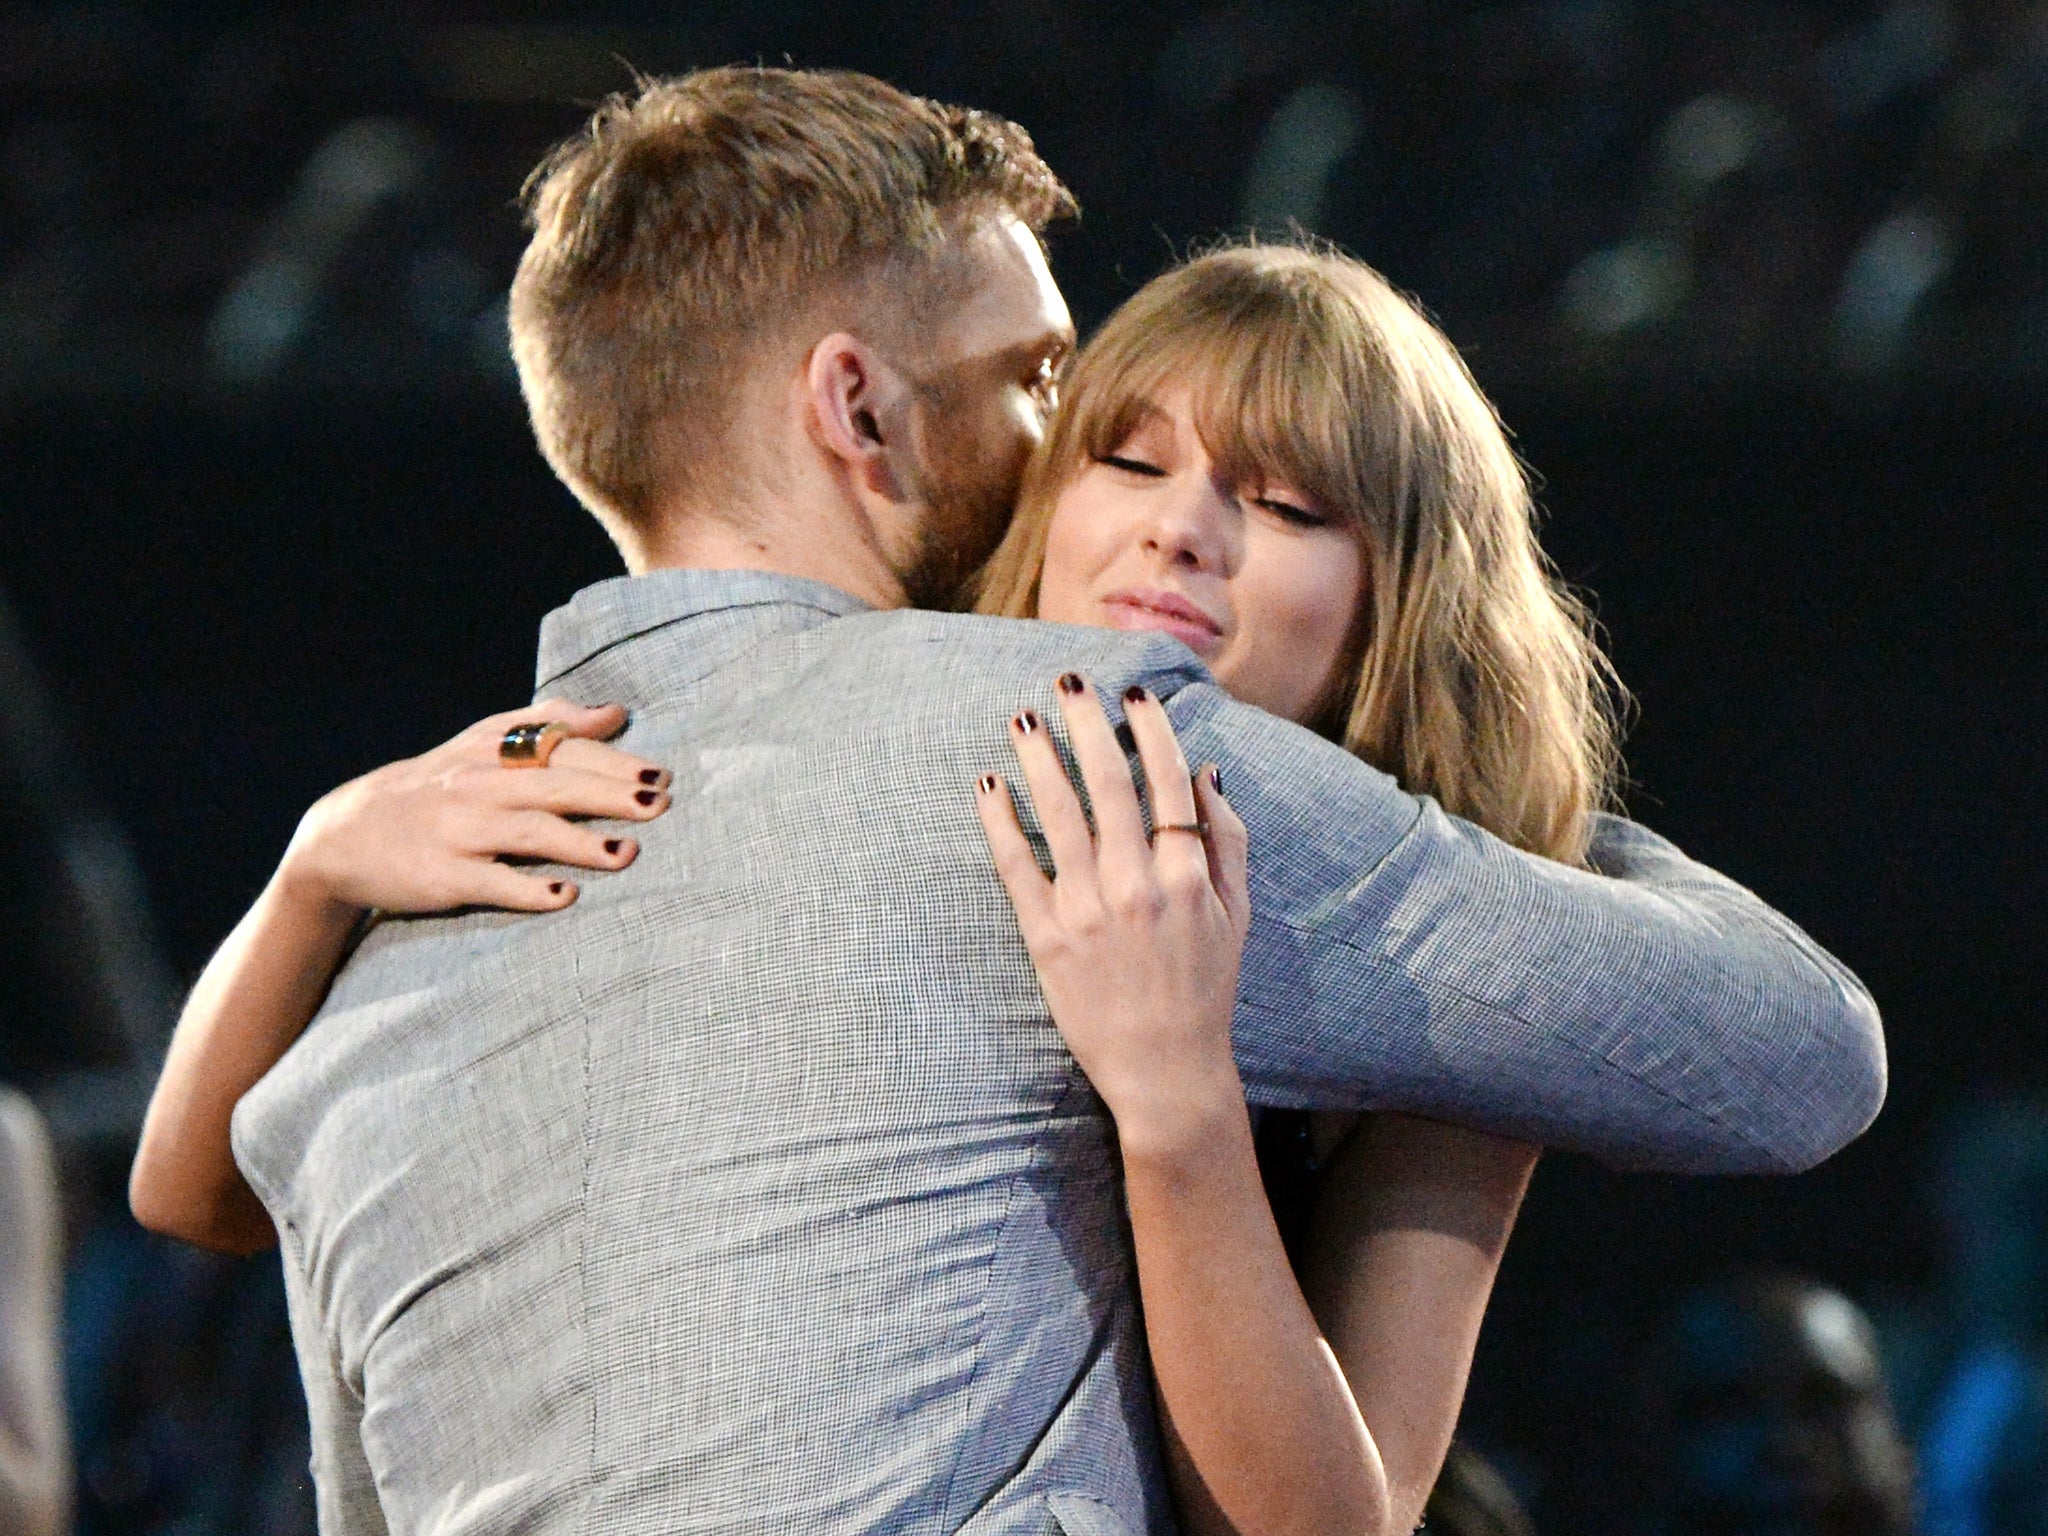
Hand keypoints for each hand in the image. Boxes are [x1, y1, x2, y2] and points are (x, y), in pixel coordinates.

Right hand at [277, 700, 671, 916]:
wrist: (344, 836)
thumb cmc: (434, 788)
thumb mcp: (480, 744)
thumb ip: (548, 724)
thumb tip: (615, 715)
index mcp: (492, 751)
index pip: (562, 749)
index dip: (613, 760)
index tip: (660, 773)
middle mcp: (478, 785)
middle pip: (555, 786)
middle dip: (611, 794)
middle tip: (660, 805)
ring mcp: (460, 831)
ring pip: (529, 832)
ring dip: (580, 843)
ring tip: (627, 854)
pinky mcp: (445, 876)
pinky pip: (493, 882)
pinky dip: (529, 890)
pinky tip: (566, 896)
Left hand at [975, 674, 1248, 1150]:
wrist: (1168, 1070)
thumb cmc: (1205, 990)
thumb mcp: (1237, 915)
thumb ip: (1227, 842)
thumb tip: (1207, 773)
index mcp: (1187, 874)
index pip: (1167, 781)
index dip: (1149, 731)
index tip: (1132, 696)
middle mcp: (1137, 883)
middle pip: (1109, 783)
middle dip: (1087, 725)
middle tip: (1067, 683)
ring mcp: (1088, 909)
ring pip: (1059, 813)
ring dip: (1040, 758)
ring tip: (1022, 719)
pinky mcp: (1047, 937)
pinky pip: (1016, 865)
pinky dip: (1000, 820)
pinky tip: (988, 784)